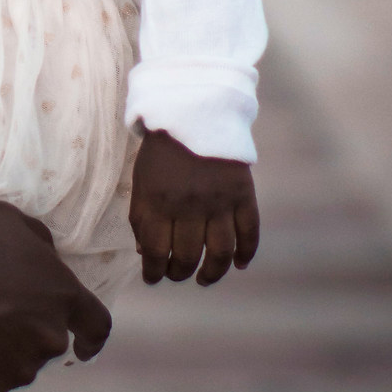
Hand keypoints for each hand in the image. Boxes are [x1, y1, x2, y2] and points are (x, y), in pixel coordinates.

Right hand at [0, 201, 110, 391]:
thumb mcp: (8, 218)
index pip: (96, 325)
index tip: (84, 348)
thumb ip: (38, 242)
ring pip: (9, 373)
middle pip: (44, 346)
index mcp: (61, 295)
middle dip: (21, 336)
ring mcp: (17, 372)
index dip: (91, 337)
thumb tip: (47, 259)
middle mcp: (47, 338)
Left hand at [130, 127, 259, 284]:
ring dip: (212, 273)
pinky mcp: (242, 194)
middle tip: (176, 274)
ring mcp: (219, 201)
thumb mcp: (141, 180)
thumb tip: (144, 254)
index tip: (152, 278)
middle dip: (178, 273)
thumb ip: (141, 218)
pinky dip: (246, 253)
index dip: (153, 271)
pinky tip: (238, 264)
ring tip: (203, 278)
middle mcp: (189, 206)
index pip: (155, 251)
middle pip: (187, 256)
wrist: (194, 112)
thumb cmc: (161, 151)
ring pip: (219, 253)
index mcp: (158, 201)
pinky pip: (249, 233)